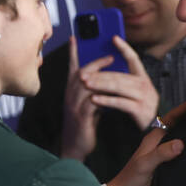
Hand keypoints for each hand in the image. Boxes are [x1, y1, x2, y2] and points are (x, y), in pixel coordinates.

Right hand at [60, 36, 111, 160]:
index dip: (72, 53)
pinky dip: (103, 95)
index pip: (71, 68)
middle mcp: (69, 97)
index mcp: (70, 92)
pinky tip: (113, 92)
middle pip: (81, 73)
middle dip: (96, 62)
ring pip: (87, 85)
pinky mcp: (81, 117)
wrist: (75, 147)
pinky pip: (93, 101)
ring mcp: (74, 107)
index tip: (74, 38)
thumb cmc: (83, 126)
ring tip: (115, 71)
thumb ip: (93, 93)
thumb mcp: (87, 106)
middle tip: (111, 57)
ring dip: (102, 76)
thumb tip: (106, 80)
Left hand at [80, 36, 160, 129]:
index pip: (134, 59)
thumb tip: (102, 71)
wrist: (153, 129)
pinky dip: (106, 100)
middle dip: (99, 74)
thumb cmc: (139, 109)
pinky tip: (95, 99)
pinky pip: (120, 102)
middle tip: (82, 74)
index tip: (113, 38)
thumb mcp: (134, 92)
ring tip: (86, 84)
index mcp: (142, 78)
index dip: (124, 48)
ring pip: (118, 87)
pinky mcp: (140, 110)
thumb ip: (122, 81)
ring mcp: (143, 97)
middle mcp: (144, 85)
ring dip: (100, 85)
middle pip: (119, 75)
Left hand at [106, 96, 185, 185]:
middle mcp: (158, 146)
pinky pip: (181, 159)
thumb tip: (181, 143)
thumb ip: (161, 154)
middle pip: (179, 128)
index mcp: (152, 140)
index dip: (185, 109)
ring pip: (181, 143)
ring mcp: (162, 158)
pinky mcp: (166, 171)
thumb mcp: (145, 166)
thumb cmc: (129, 182)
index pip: (171, 119)